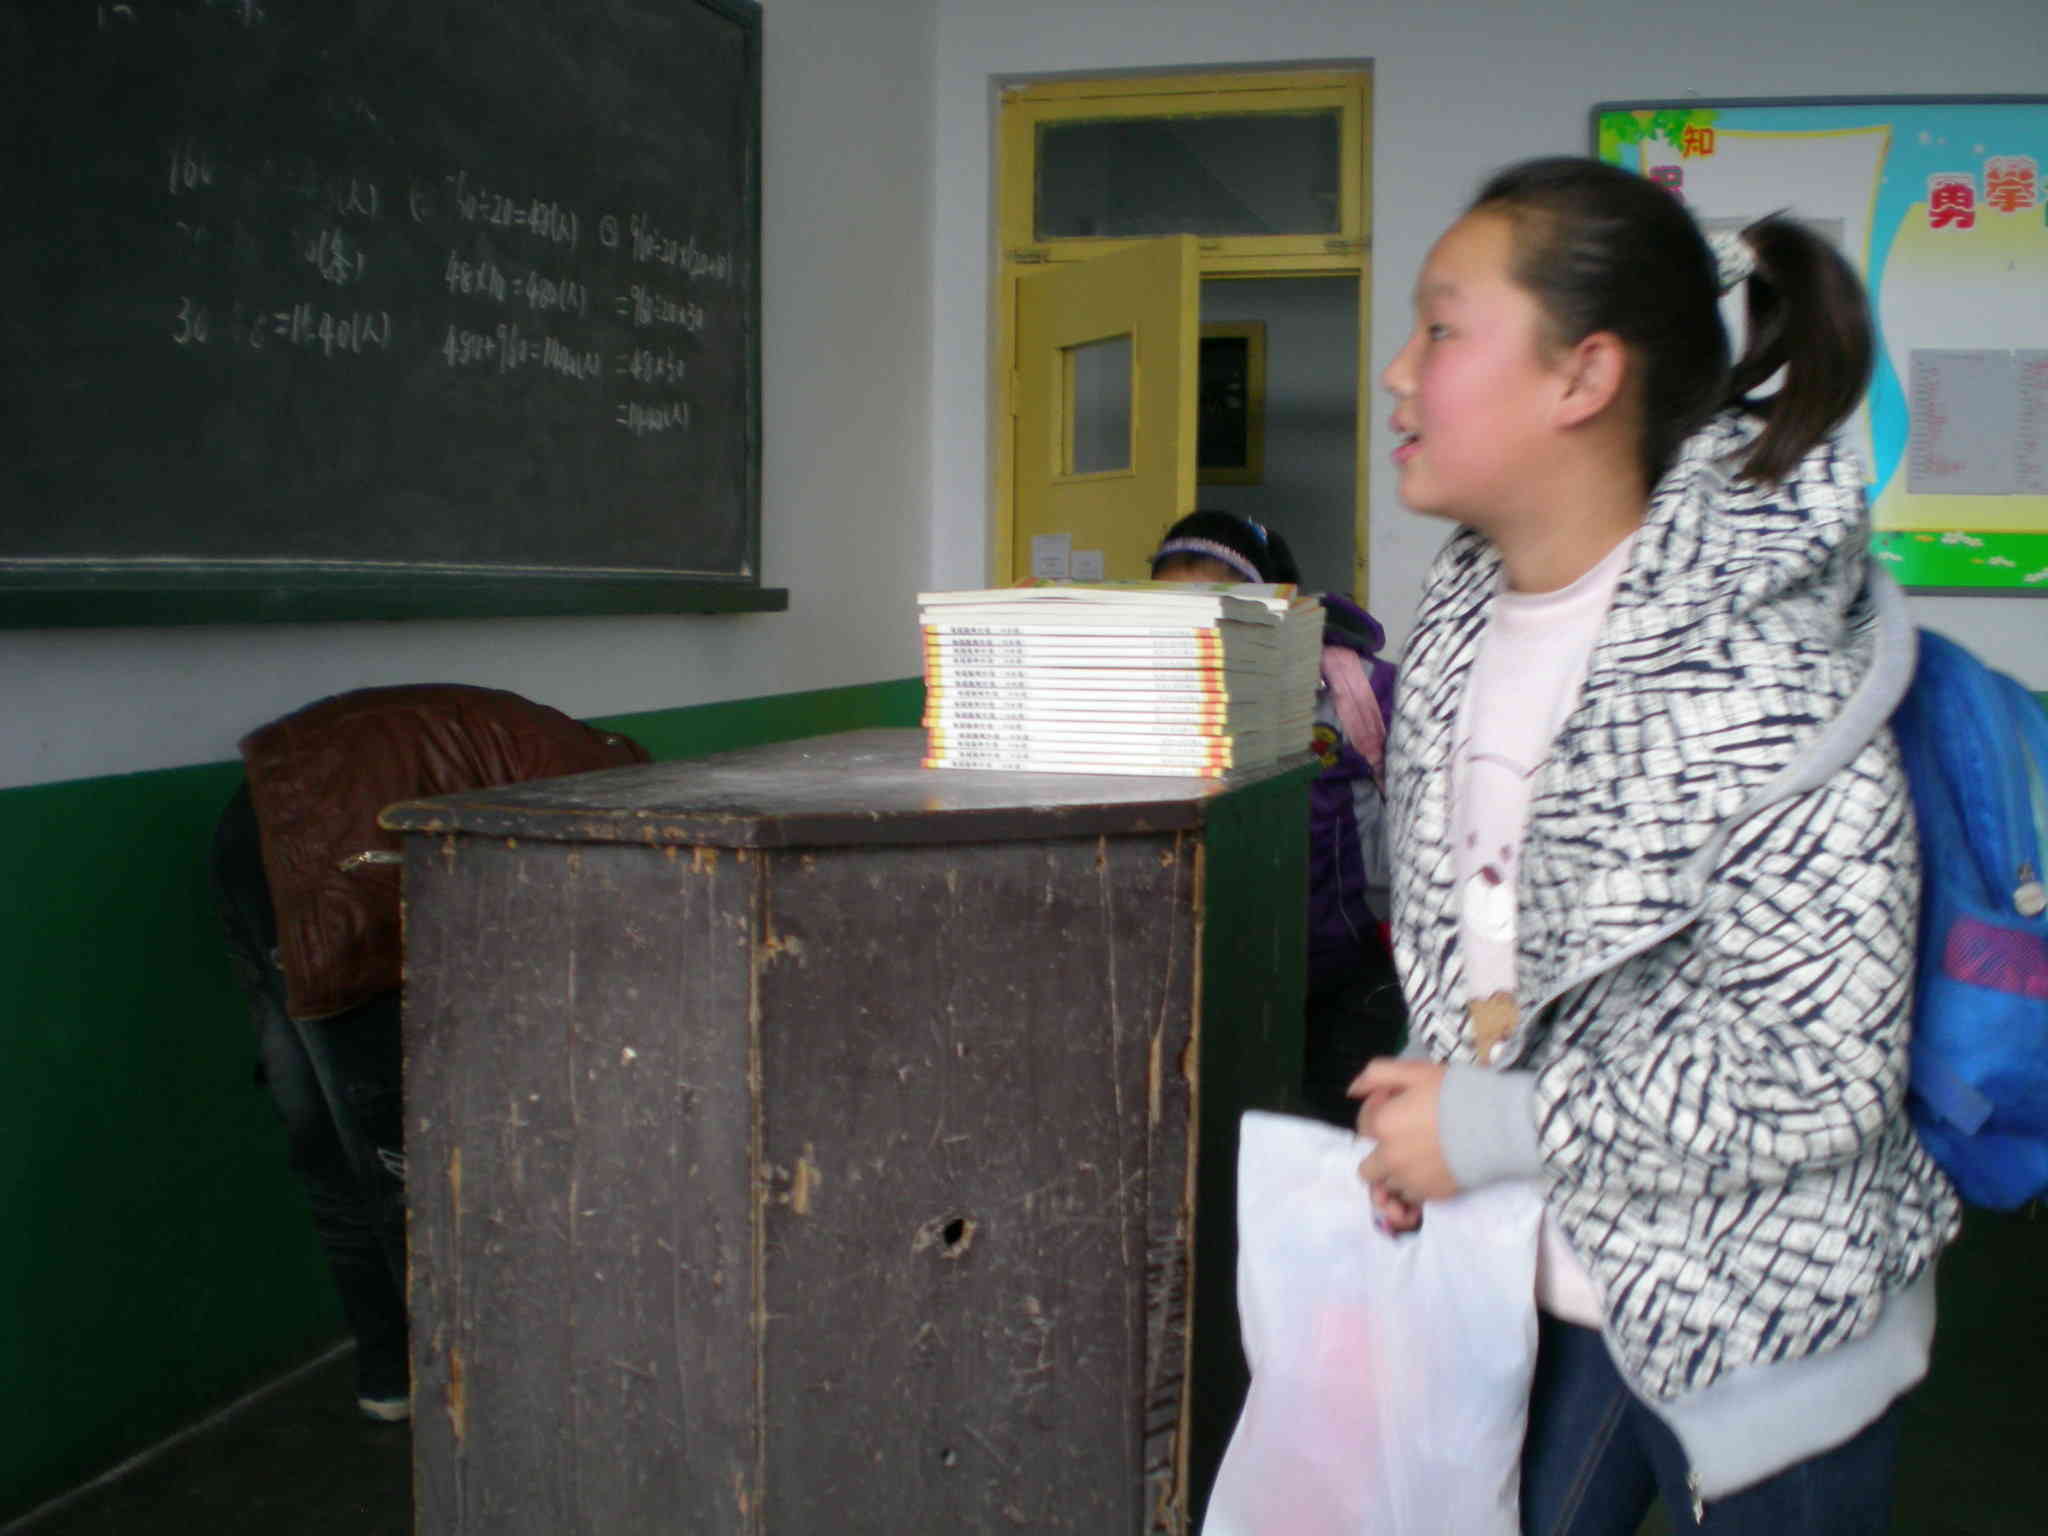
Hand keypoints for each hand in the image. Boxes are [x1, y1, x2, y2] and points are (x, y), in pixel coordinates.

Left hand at [1349, 1058, 1458, 1214]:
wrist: (1499, 1126)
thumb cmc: (1457, 1094)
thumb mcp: (1415, 1071)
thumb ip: (1377, 1075)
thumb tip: (1351, 1090)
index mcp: (1382, 1126)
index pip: (1362, 1127)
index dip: (1379, 1113)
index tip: (1400, 1106)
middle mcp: (1390, 1159)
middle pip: (1368, 1168)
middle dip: (1381, 1153)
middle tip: (1406, 1138)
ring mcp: (1411, 1181)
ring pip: (1388, 1185)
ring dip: (1397, 1172)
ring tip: (1421, 1154)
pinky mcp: (1433, 1196)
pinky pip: (1412, 1197)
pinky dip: (1416, 1186)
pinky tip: (1433, 1168)